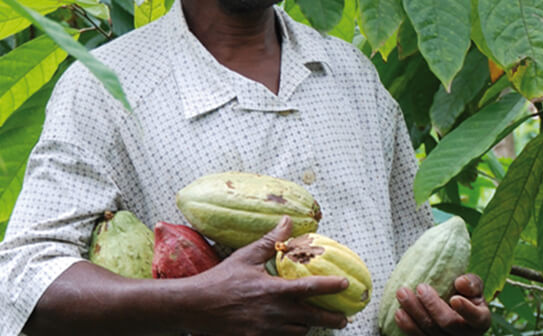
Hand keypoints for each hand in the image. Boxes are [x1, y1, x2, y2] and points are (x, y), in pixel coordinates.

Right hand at [183, 216, 348, 334]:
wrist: (194, 307)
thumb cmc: (220, 279)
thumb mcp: (246, 256)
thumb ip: (270, 241)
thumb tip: (288, 221)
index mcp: (272, 290)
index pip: (309, 288)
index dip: (330, 286)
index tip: (346, 284)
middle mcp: (272, 313)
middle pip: (310, 318)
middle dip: (331, 319)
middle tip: (344, 318)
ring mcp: (264, 330)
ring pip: (297, 332)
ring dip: (308, 326)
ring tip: (316, 320)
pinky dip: (290, 335)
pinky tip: (293, 329)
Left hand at [394, 274, 490, 334]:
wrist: (455, 309)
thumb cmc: (466, 295)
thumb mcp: (474, 286)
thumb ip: (472, 283)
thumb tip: (460, 282)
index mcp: (480, 320)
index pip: (475, 317)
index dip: (466, 310)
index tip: (455, 298)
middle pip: (447, 323)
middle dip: (432, 305)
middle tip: (420, 287)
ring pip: (430, 332)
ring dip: (414, 313)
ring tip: (402, 293)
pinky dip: (408, 327)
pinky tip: (399, 313)